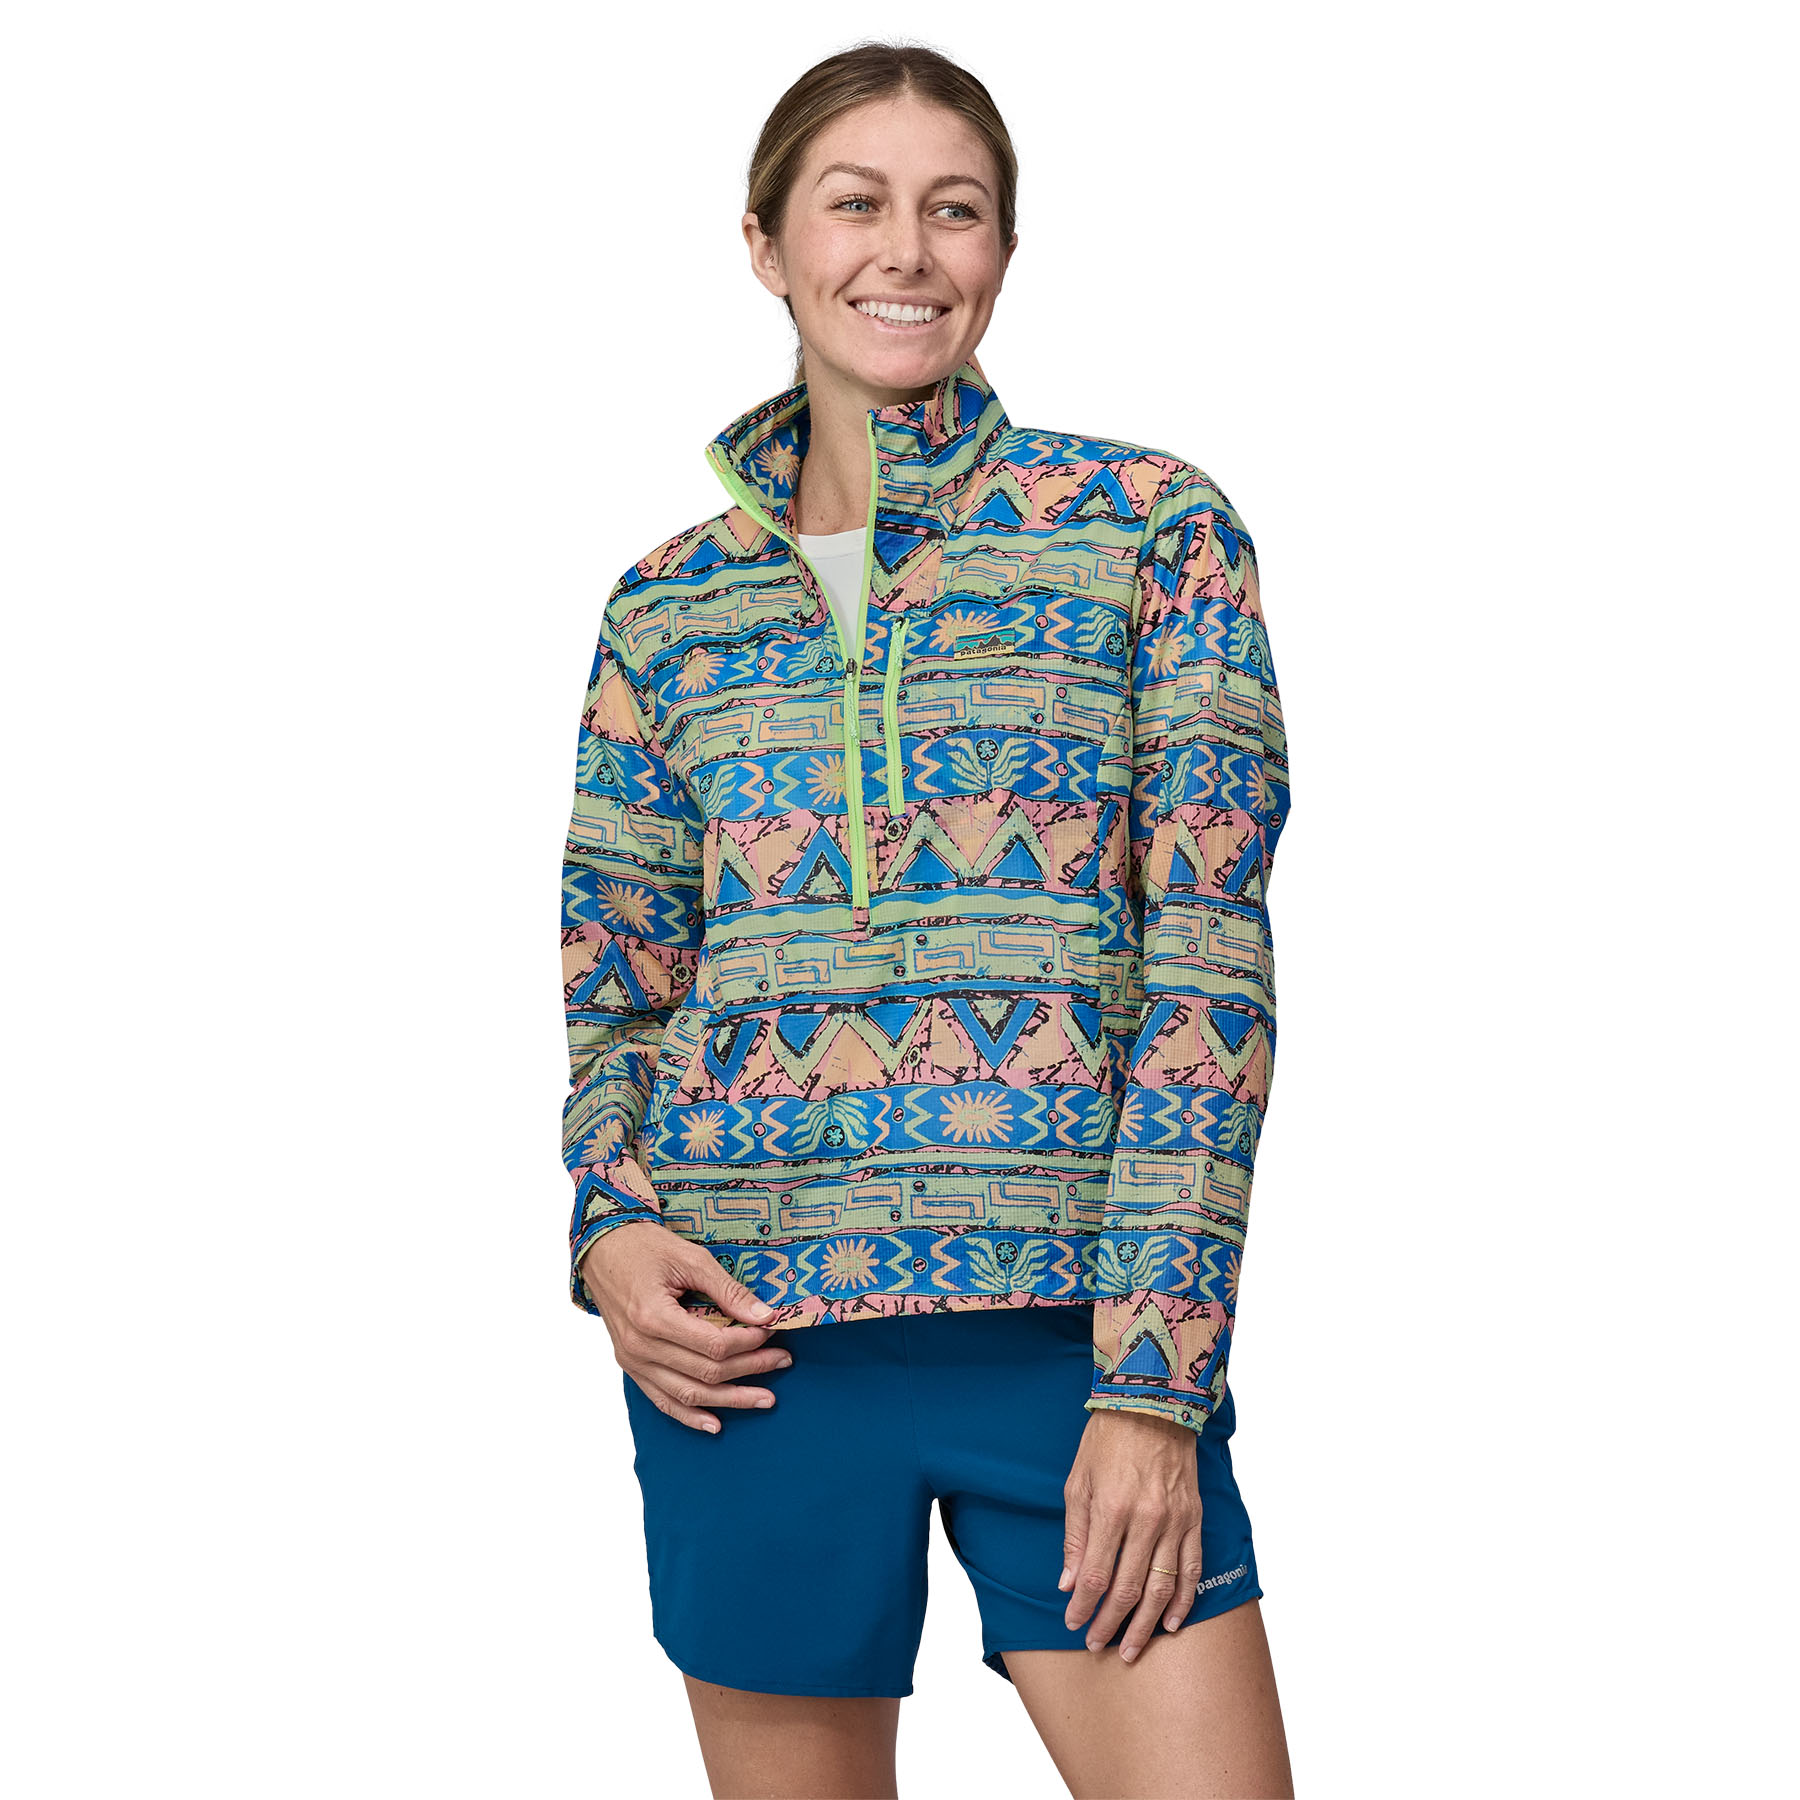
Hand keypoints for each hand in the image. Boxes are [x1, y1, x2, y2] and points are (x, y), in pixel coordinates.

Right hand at [579, 1217, 793, 1433]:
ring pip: (688, 1394)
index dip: (748, 1342)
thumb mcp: (690, 1258)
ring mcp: (633, 1361)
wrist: (603, 1250)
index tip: (771, 1330)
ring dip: (730, 1400)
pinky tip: (715, 1424)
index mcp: (653, 1316)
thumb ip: (727, 1290)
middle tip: (782, 1360)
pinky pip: (662, 1401)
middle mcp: (640, 1346)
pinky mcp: (631, 1366)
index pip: (713, 1344)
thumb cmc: (645, 1248)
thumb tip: (765, 1315)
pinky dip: (689, 1416)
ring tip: (764, 1399)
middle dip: (750, 1368)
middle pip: (705, 1372)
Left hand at [1060, 1409, 1204, 1662]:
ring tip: (1131, 1648)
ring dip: (1145, 1623)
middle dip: (1110, 1622)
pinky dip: (1183, 1600)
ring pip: (1162, 1587)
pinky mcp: (1194, 1519)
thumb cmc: (1107, 1439)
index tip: (1072, 1622)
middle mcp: (1146, 1520)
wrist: (1153, 1404)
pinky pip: (1192, 1568)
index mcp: (1111, 1509)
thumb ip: (1075, 1535)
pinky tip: (1171, 1622)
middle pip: (1128, 1588)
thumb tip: (1069, 1582)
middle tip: (1098, 1645)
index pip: (1096, 1574)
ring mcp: (1175, 1521)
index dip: (1083, 1605)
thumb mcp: (1078, 1482)